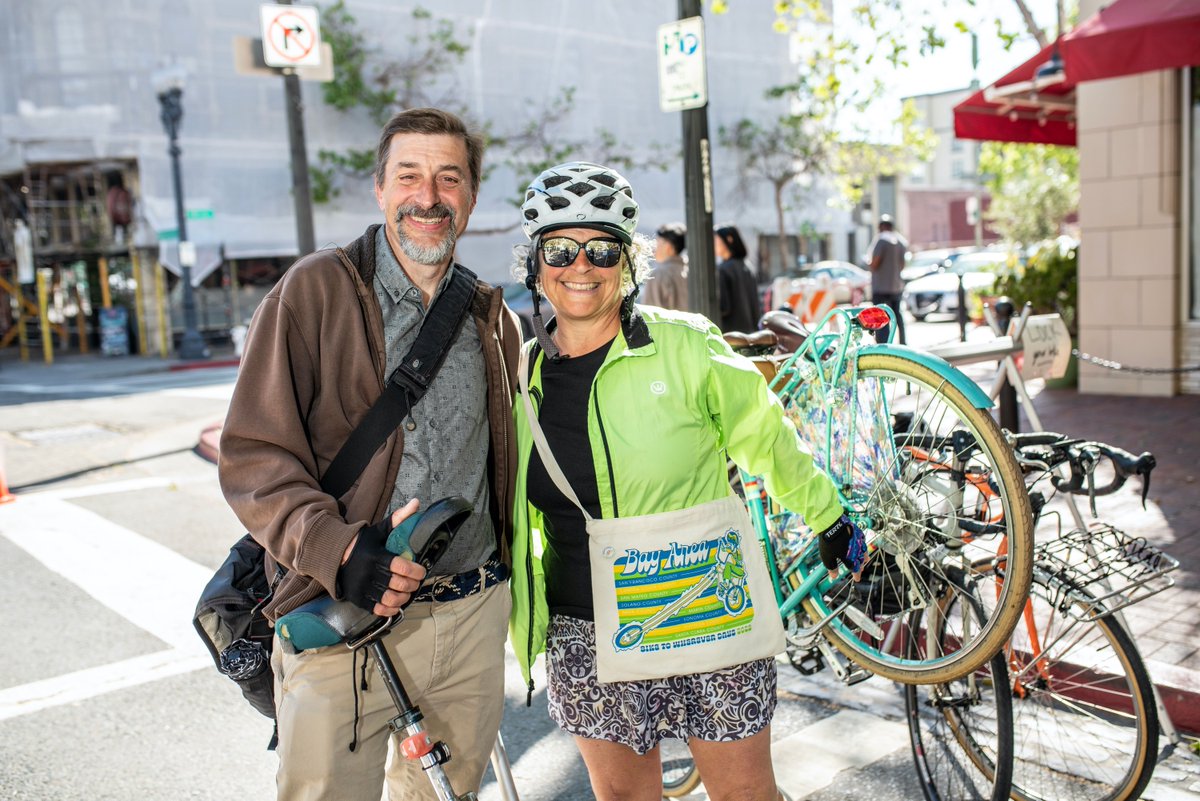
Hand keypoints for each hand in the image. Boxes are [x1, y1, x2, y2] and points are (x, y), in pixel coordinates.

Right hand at [337, 499, 425, 615]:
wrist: (335, 557)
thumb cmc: (363, 543)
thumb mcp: (379, 530)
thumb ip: (399, 518)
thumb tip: (416, 503)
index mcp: (376, 556)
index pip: (401, 566)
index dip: (416, 571)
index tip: (422, 571)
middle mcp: (368, 572)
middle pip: (399, 584)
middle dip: (413, 585)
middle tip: (417, 582)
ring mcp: (362, 587)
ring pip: (390, 599)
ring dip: (404, 597)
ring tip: (408, 592)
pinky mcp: (358, 599)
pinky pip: (378, 609)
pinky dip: (391, 609)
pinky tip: (397, 603)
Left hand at [817, 514, 865, 580]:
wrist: (831, 524)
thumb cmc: (828, 542)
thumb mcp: (827, 558)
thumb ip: (832, 568)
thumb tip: (834, 576)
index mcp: (850, 558)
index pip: (855, 569)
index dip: (856, 575)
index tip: (857, 579)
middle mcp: (856, 551)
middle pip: (860, 560)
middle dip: (860, 566)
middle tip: (861, 569)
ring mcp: (858, 541)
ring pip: (864, 551)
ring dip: (864, 556)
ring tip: (866, 559)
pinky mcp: (857, 532)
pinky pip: (862, 540)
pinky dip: (863, 545)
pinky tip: (862, 545)